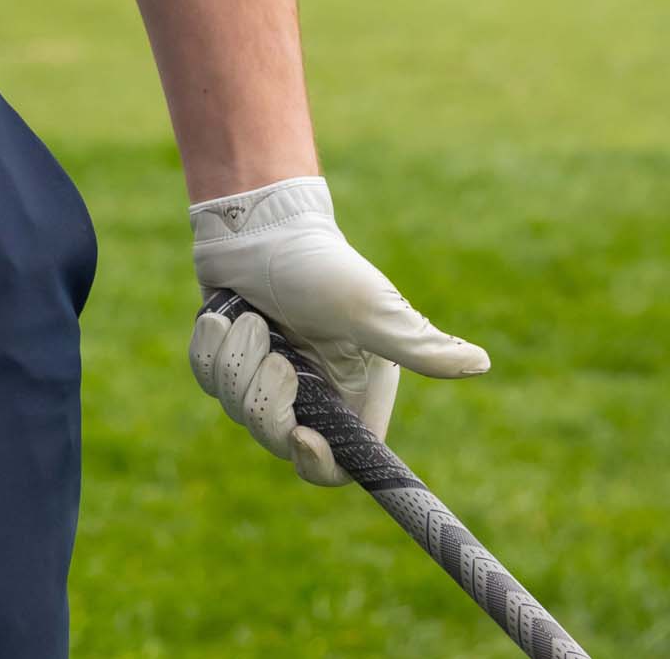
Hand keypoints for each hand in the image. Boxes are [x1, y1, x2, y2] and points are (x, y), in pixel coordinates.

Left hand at [186, 174, 488, 486]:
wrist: (260, 223)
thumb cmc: (320, 265)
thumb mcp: (368, 308)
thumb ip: (418, 345)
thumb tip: (481, 363)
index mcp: (350, 393)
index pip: (339, 466)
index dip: (320, 466)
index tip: (303, 439)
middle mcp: (310, 392)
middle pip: (279, 439)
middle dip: (268, 398)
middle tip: (278, 354)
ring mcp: (265, 376)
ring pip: (237, 408)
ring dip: (240, 360)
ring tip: (253, 320)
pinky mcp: (229, 356)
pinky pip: (207, 377)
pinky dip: (212, 346)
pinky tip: (224, 315)